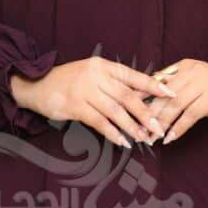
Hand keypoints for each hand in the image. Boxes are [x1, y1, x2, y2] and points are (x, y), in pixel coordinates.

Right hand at [9, 56, 178, 146]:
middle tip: (159, 128)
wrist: (36, 84)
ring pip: (115, 111)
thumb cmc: (68, 81)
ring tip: (143, 139)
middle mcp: (95, 76)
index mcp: (103, 66)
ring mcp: (84, 90)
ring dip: (131, 127)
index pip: (133, 76)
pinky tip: (122, 142)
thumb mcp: (91, 74)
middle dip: (146, 113)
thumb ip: (112, 83)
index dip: (153, 85)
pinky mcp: (74, 105)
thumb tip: (141, 97)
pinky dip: (112, 133)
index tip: (171, 93)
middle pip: (127, 96)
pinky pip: (98, 122)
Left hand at [135, 58, 207, 144]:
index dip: (142, 94)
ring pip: (175, 106)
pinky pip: (190, 116)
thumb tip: (147, 90)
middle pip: (164, 95)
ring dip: (161, 123)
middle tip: (138, 128)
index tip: (127, 106)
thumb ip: (173, 80)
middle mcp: (192, 73)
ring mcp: (202, 86)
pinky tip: (169, 138)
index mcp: (184, 66)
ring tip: (151, 137)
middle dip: (149, 113)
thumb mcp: (193, 76)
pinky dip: (178, 128)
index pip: (158, 80)